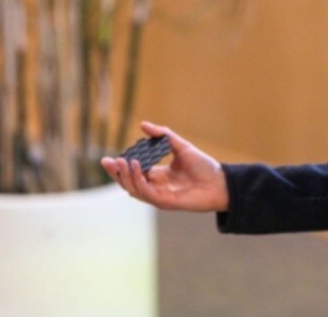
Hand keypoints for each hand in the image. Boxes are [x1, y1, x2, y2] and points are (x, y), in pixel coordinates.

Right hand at [101, 121, 228, 211]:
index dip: (120, 166)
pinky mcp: (166, 202)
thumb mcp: (180, 146)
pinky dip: (139, 181)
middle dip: (116, 173)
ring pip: (134, 189)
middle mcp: (156, 187)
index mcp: (157, 176)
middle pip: (129, 183)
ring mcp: (160, 196)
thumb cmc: (203, 166)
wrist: (220, 181)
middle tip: (106, 161)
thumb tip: (142, 124)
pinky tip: (136, 166)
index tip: (108, 158)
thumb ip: (162, 136)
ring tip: (122, 161)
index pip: (133, 172)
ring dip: (126, 176)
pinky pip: (147, 193)